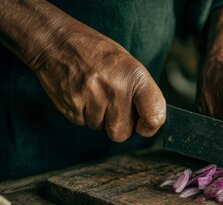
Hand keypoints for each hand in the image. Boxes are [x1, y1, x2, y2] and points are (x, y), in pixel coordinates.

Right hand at [32, 18, 165, 141]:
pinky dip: (82, 112)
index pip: (154, 116)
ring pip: (100, 127)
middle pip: (121, 133)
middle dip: (118, 125)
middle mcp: (115, 89)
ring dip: (98, 116)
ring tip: (92, 91)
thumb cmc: (96, 52)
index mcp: (135, 76)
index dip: (150, 127)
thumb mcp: (127, 63)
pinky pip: (82, 122)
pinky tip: (80, 93)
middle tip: (112, 105)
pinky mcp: (71, 105)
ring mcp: (91, 98)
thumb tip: (149, 120)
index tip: (144, 126)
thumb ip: (141, 92)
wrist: (55, 40)